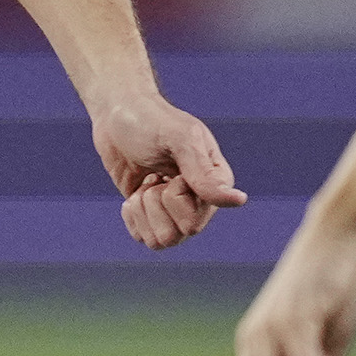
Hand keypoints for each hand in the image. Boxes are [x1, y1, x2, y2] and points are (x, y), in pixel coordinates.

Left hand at [90, 90, 244, 251]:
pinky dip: (132, 215)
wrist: (117, 114)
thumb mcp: (179, 140)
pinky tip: (135, 192)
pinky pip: (142, 237)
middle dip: (156, 205)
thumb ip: (204, 173)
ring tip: (146, 184)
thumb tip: (238, 200)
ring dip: (143, 211)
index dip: (175, 196)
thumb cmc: (152, 121)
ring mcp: (174, 211)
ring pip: (160, 242)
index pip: (195, 220)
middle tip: (156, 176)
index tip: (172, 171)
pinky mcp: (151, 215)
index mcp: (216, 182)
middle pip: (179, 235)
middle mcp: (200, 201)